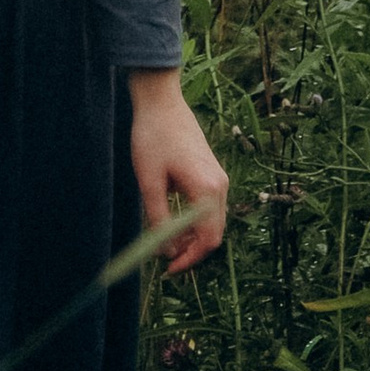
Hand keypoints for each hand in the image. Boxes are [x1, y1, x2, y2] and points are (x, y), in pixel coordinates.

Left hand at [128, 69, 227, 274]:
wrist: (161, 100)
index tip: (168, 270)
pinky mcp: (213, 172)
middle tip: (167, 261)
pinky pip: (211, 207)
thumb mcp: (150, 181)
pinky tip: (176, 222)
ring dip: (194, 237)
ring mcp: (219, 177)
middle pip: (214, 233)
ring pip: (213, 221)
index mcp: (207, 190)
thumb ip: (159, 219)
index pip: (207, 239)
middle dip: (192, 251)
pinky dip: (197, 221)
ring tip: (169, 244)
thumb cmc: (152, 137)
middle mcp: (220, 185)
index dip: (189, 260)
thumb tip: (165, 251)